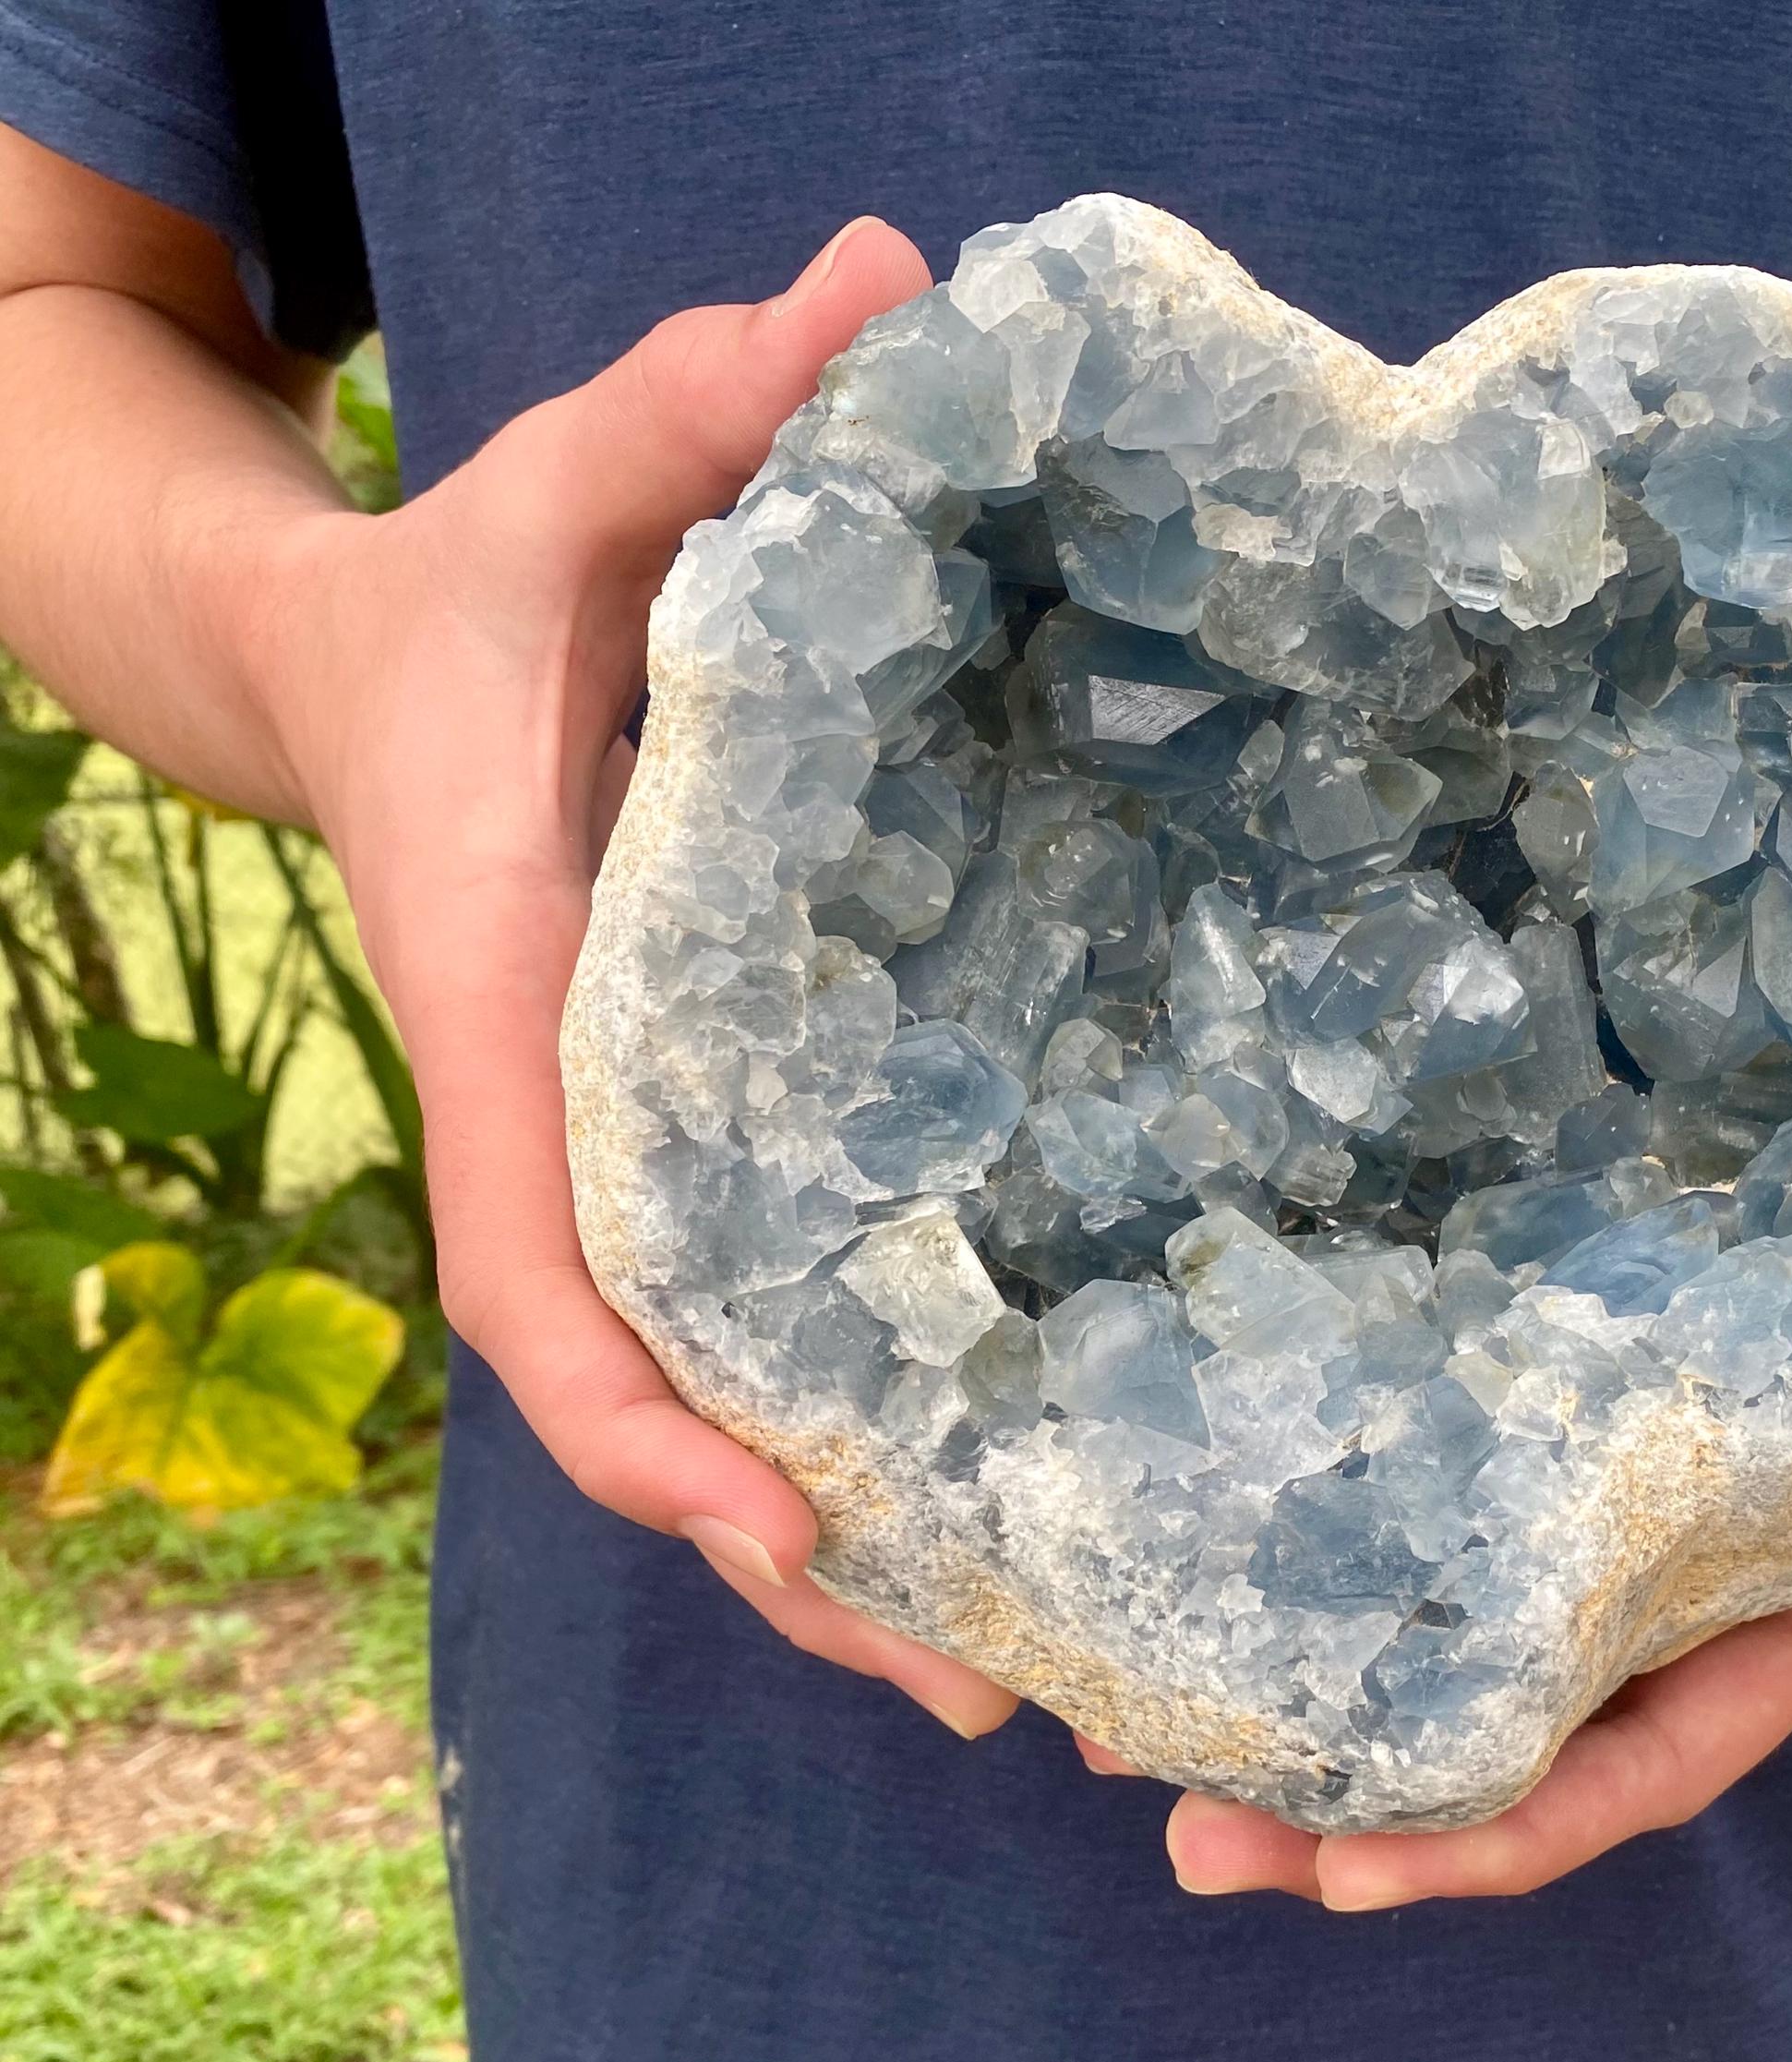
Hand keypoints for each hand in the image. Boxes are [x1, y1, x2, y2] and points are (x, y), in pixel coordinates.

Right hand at [246, 220, 1019, 1738]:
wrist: (397, 669)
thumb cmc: (487, 587)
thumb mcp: (577, 473)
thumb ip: (712, 397)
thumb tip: (892, 285)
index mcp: (520, 1009)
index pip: (551, 1266)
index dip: (645, 1419)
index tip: (776, 1529)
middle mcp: (576, 1122)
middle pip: (651, 1401)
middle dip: (791, 1559)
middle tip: (991, 1687)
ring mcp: (641, 1156)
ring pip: (715, 1399)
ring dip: (846, 1548)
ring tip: (1035, 1670)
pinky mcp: (710, 1144)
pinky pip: (770, 1320)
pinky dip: (864, 1431)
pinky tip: (1011, 1493)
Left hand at [1157, 1231, 1791, 1907]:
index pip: (1647, 1751)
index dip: (1503, 1824)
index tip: (1339, 1866)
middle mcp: (1693, 1534)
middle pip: (1503, 1698)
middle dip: (1346, 1780)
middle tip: (1165, 1802)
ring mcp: (1618, 1426)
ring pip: (1440, 1573)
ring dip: (1293, 1635)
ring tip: (1111, 1677)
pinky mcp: (1562, 1301)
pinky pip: (1436, 1411)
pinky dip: (1334, 1466)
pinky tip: (1204, 1456)